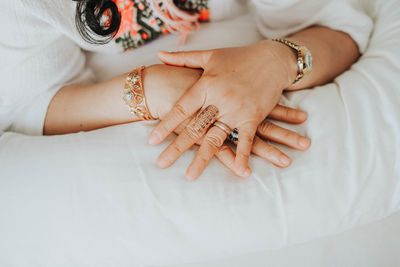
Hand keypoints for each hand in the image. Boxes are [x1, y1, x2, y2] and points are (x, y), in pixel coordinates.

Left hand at [148, 41, 297, 178]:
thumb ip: (183, 58)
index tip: (152, 141)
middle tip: (161, 164)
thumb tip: (159, 55)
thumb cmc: (239, 57)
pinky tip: (238, 171)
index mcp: (206, 84)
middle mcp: (219, 99)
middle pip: (194, 127)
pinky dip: (242, 155)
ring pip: (216, 138)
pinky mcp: (253, 117)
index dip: (165, 125)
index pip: (181, 109)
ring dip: (202, 158)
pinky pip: (246, 139)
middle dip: (176, 147)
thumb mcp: (210, 55)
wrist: (273, 58)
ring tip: (190, 176)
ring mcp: (236, 110)